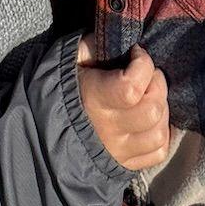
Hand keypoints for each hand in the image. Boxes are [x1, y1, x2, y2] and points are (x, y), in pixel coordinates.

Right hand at [76, 40, 168, 171]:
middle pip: (152, 110)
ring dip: (161, 109)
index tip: (135, 53)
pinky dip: (160, 133)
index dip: (143, 64)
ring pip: (158, 133)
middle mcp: (109, 130)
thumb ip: (95, 45)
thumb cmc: (63, 87)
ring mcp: (118, 151)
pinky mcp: (124, 164)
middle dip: (157, 84)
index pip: (133, 86)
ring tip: (149, 96)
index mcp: (94, 100)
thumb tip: (121, 40)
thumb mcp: (71, 57)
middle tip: (146, 74)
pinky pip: (157, 153)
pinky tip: (150, 119)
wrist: (43, 129)